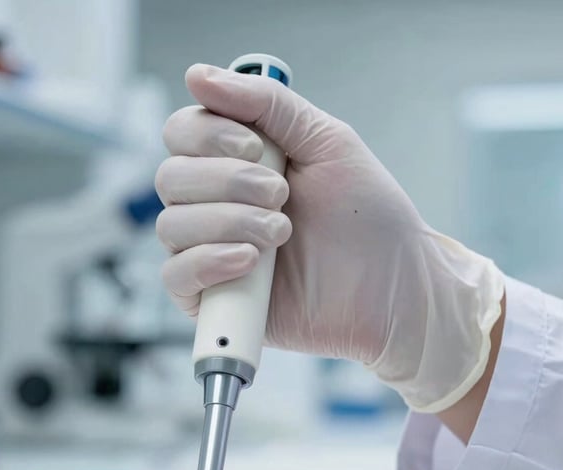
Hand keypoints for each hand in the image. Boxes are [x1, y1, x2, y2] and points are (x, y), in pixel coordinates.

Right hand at [155, 64, 503, 412]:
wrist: (391, 288)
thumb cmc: (366, 218)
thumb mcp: (325, 142)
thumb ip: (266, 104)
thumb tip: (196, 75)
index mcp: (237, 163)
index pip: (182, 133)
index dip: (208, 134)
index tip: (257, 147)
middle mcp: (216, 205)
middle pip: (170, 177)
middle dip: (228, 181)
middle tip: (281, 195)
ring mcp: (211, 253)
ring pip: (171, 225)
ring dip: (228, 222)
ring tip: (281, 234)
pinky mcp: (213, 301)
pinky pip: (176, 276)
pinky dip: (208, 262)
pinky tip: (250, 263)